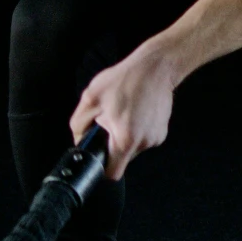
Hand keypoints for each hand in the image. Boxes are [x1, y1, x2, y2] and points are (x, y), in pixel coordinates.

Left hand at [70, 43, 181, 177]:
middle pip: (123, 159)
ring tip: (124, 113)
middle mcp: (144, 143)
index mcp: (125, 140)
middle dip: (113, 146)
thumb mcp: (91, 98)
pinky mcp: (162, 131)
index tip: (98, 158)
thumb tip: (79, 140)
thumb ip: (79, 124)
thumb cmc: (124, 80)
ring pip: (133, 148)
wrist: (155, 67)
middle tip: (110, 123)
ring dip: (126, 137)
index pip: (113, 173)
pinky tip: (136, 112)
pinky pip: (144, 138)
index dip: (102, 169)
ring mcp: (156, 138)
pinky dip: (138, 130)